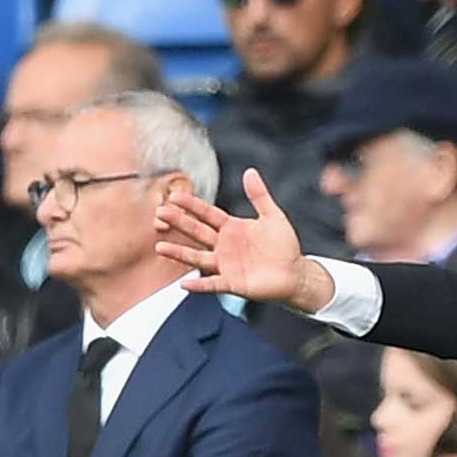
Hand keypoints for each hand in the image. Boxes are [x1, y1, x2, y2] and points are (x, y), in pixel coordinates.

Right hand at [155, 169, 334, 311]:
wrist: (295, 273)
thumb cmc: (284, 246)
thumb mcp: (273, 216)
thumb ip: (260, 196)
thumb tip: (250, 172)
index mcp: (231, 227)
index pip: (207, 213)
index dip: (192, 205)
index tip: (175, 196)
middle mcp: (224, 245)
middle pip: (197, 232)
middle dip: (179, 223)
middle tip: (160, 213)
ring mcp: (226, 265)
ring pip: (197, 257)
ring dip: (179, 253)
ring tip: (160, 247)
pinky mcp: (232, 283)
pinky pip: (213, 284)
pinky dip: (200, 284)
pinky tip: (185, 284)